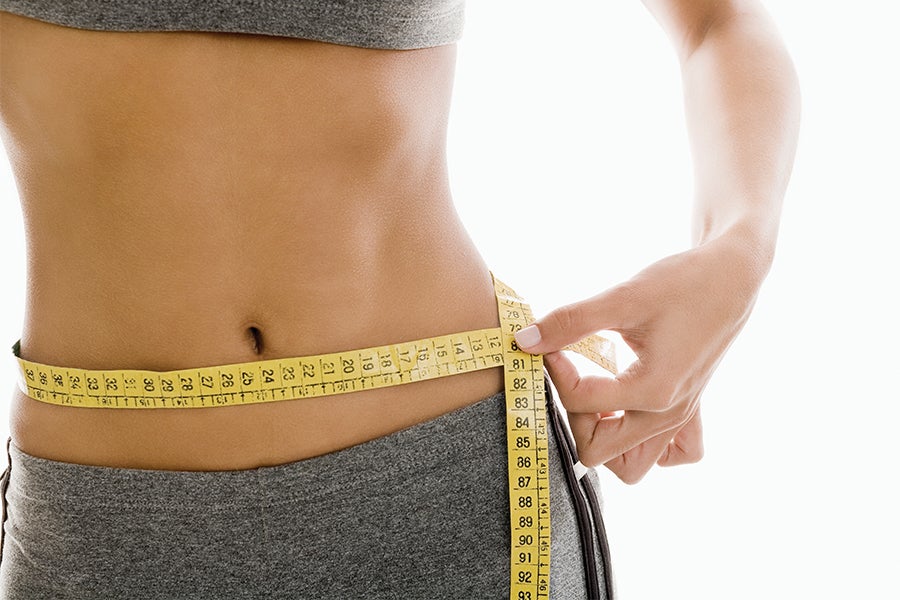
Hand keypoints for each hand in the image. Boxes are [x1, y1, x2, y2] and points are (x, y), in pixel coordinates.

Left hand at [515, 233, 766, 482]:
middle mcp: (668, 415)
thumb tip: (524, 340)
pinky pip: (668, 454)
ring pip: (631, 466)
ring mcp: (681, 418)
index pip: (581, 402)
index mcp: (653, 391)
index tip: (552, 343)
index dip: (555, 371)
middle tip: (573, 375)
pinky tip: (630, 408)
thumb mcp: (622, 298)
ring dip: (605, 439)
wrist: (731, 277)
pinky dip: (644, 443)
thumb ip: (570, 322)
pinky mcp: (689, 411)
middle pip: (599, 452)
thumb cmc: (682, 283)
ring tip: (596, 398)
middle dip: (574, 416)